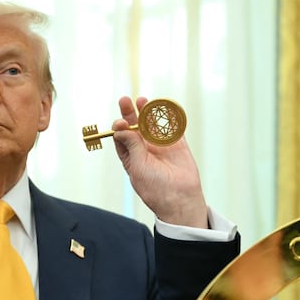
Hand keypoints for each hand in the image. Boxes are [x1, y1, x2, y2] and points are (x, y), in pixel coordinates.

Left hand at [112, 96, 208, 227]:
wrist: (179, 198)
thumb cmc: (154, 188)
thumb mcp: (137, 166)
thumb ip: (131, 145)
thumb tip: (121, 127)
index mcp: (131, 156)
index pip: (122, 136)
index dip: (119, 127)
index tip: (120, 123)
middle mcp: (145, 149)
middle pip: (135, 127)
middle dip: (129, 113)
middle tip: (125, 101)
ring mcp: (161, 145)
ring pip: (152, 124)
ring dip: (146, 112)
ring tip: (142, 101)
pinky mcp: (177, 144)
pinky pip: (172, 127)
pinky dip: (168, 116)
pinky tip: (161, 106)